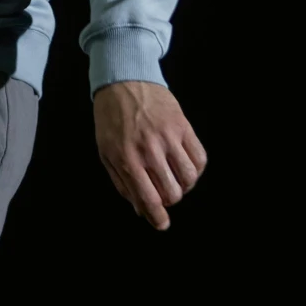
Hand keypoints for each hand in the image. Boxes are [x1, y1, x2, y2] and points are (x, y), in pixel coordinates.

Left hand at [93, 80, 207, 230]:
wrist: (125, 81)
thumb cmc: (111, 119)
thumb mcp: (106, 152)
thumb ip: (122, 182)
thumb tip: (140, 209)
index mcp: (126, 159)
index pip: (148, 199)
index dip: (158, 218)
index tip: (162, 225)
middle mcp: (149, 150)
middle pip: (172, 192)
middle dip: (170, 201)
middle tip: (164, 194)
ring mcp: (168, 137)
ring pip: (189, 177)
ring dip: (185, 186)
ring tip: (176, 180)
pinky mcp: (183, 126)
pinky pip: (199, 158)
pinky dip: (196, 170)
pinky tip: (186, 167)